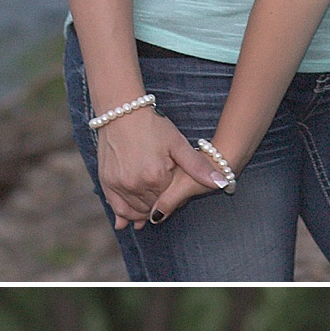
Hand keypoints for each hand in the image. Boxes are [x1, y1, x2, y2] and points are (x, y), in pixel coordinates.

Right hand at [95, 107, 224, 229]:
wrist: (121, 113)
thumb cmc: (152, 126)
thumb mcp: (178, 144)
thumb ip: (198, 166)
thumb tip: (223, 182)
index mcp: (156, 177)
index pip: (171, 200)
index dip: (176, 196)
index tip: (177, 185)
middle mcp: (135, 185)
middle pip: (153, 207)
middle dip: (161, 204)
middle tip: (165, 192)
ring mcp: (119, 185)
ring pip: (136, 211)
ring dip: (144, 211)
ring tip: (152, 204)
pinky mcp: (106, 182)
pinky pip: (117, 207)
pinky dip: (125, 214)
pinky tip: (132, 217)